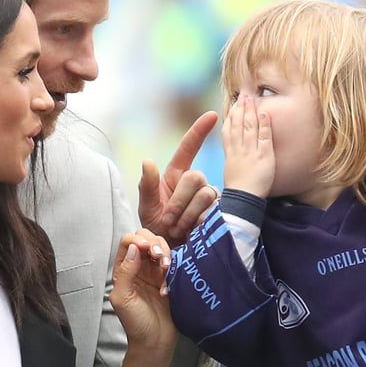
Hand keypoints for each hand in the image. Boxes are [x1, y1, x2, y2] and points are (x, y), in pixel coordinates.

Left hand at [110, 229, 176, 353]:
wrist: (155, 341)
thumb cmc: (136, 323)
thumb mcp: (123, 298)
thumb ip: (125, 272)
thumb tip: (134, 247)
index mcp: (124, 270)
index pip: (128, 243)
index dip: (137, 240)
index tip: (146, 248)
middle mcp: (139, 267)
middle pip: (146, 239)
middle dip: (154, 243)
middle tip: (158, 256)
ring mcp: (156, 272)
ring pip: (161, 248)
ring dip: (165, 253)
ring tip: (166, 268)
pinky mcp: (170, 278)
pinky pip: (174, 261)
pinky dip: (173, 265)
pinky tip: (169, 280)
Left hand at [138, 111, 218, 245]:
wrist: (170, 251)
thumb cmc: (156, 227)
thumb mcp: (147, 207)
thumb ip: (147, 185)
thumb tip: (148, 161)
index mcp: (176, 174)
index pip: (189, 147)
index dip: (199, 131)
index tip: (213, 115)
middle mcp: (195, 181)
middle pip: (195, 176)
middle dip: (180, 201)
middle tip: (170, 220)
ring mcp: (208, 196)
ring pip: (205, 194)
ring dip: (188, 215)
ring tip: (179, 228)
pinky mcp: (218, 211)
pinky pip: (212, 210)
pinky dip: (198, 223)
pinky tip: (191, 231)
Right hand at [222, 93, 273, 197]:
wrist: (243, 203)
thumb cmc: (238, 194)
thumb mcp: (231, 174)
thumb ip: (233, 161)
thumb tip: (234, 154)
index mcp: (230, 156)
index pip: (228, 132)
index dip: (231, 118)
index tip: (233, 107)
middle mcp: (239, 152)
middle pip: (238, 126)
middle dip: (240, 110)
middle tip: (243, 96)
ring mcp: (251, 153)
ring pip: (249, 128)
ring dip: (251, 112)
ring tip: (252, 99)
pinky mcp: (264, 157)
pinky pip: (264, 138)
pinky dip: (264, 125)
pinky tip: (265, 114)